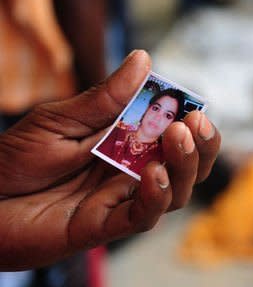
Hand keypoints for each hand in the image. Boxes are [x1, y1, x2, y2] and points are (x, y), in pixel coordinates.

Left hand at [0, 50, 220, 269]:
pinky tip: (155, 174)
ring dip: (184, 167)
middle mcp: (131, 174)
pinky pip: (142, 218)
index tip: (196, 108)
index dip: (193, 125)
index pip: (175, 136)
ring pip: (174, 192)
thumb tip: (144, 59)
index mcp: (127, 146)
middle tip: (195, 124)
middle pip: (186, 166)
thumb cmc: (14, 159)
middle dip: (200, 147)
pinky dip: (155, 198)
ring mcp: (120, 201)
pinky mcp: (103, 227)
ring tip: (177, 138)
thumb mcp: (60, 119)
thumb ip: (106, 98)